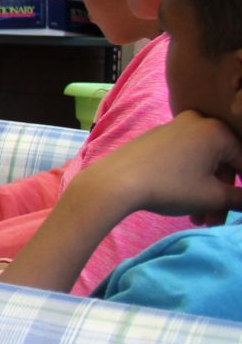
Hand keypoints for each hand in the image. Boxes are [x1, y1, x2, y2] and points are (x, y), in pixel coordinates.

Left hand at [82, 112, 241, 224]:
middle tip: (216, 221)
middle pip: (222, 165)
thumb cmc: (170, 187)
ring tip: (199, 221)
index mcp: (218, 131)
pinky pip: (184, 159)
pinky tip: (185, 205)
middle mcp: (199, 122)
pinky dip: (189, 181)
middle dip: (222, 197)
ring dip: (206, 194)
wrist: (115, 182)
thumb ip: (241, 198)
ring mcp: (175, 127)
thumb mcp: (213, 196)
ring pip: (202, 164)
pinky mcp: (158, 137)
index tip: (238, 207)